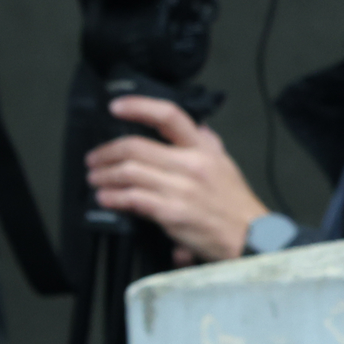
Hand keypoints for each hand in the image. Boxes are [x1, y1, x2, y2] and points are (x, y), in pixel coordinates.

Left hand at [81, 95, 268, 266]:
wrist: (249, 236)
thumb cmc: (234, 204)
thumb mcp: (225, 165)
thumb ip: (208, 144)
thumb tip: (198, 126)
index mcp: (204, 149)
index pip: (169, 116)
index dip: (139, 107)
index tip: (117, 107)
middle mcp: (192, 164)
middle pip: (136, 146)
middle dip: (106, 151)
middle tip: (94, 158)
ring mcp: (181, 188)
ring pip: (129, 172)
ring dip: (104, 175)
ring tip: (96, 178)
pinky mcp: (172, 212)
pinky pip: (133, 198)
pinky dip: (113, 197)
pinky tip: (105, 197)